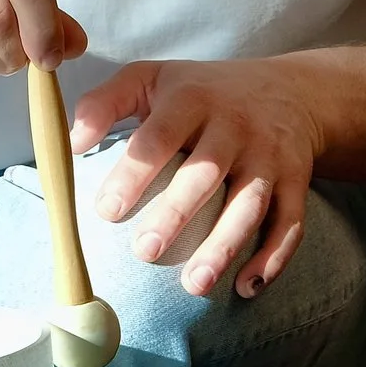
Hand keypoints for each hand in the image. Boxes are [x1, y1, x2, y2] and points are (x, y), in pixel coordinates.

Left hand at [70, 58, 321, 299]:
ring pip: (250, 203)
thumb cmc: (203, 91)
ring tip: (195, 284)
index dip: (134, 171)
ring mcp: (269, 156)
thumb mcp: (152, 78)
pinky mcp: (296, 182)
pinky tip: (246, 288)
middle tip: (144, 251)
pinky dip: (273, 257)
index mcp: (193, 99)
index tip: (106, 209)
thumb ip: (105, 103)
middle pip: (206, 172)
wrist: (290, 91)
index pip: (161, 134)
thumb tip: (69, 144)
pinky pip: (290, 224)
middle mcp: (234, 126)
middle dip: (177, 213)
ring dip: (224, 245)